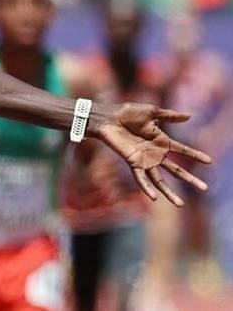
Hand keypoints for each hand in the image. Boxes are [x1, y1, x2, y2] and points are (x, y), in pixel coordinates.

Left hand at [94, 103, 210, 205]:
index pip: (183, 151)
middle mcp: (155, 154)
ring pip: (160, 180)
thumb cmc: (127, 113)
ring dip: (170, 192)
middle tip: (204, 188)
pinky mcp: (132, 163)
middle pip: (176, 170)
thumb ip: (170, 116)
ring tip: (180, 204)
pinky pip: (140, 178)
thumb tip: (190, 116)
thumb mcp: (152, 112)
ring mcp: (144, 160)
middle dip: (190, 179)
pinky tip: (154, 198)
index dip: (195, 155)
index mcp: (162, 141)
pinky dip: (146, 188)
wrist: (108, 118)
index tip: (209, 161)